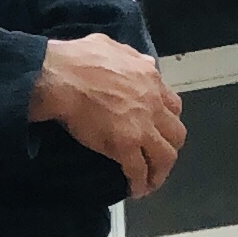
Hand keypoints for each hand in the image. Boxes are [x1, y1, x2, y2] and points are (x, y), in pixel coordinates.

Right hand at [27, 34, 183, 199]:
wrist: (61, 78)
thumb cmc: (77, 59)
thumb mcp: (110, 46)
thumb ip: (130, 55)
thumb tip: (142, 61)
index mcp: (150, 79)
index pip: (173, 105)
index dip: (168, 121)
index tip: (159, 130)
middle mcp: (152, 104)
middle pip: (176, 134)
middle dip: (170, 148)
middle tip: (158, 159)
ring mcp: (141, 126)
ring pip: (165, 156)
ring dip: (160, 172)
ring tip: (150, 182)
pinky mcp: (125, 146)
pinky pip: (139, 170)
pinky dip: (140, 183)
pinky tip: (134, 190)